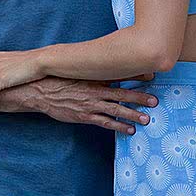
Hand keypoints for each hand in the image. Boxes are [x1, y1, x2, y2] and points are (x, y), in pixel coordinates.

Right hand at [27, 77, 156, 133]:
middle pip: (122, 94)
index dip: (135, 74)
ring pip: (116, 110)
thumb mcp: (76, 71)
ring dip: (132, 115)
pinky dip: (118, 126)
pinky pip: (105, 122)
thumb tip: (106, 66)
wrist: (41, 92)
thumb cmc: (58, 81)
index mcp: (93, 77)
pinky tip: (129, 130)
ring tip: (146, 119)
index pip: (119, 74)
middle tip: (154, 101)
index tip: (151, 75)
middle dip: (139, 97)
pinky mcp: (85, 116)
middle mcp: (94, 90)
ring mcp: (90, 104)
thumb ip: (91, 70)